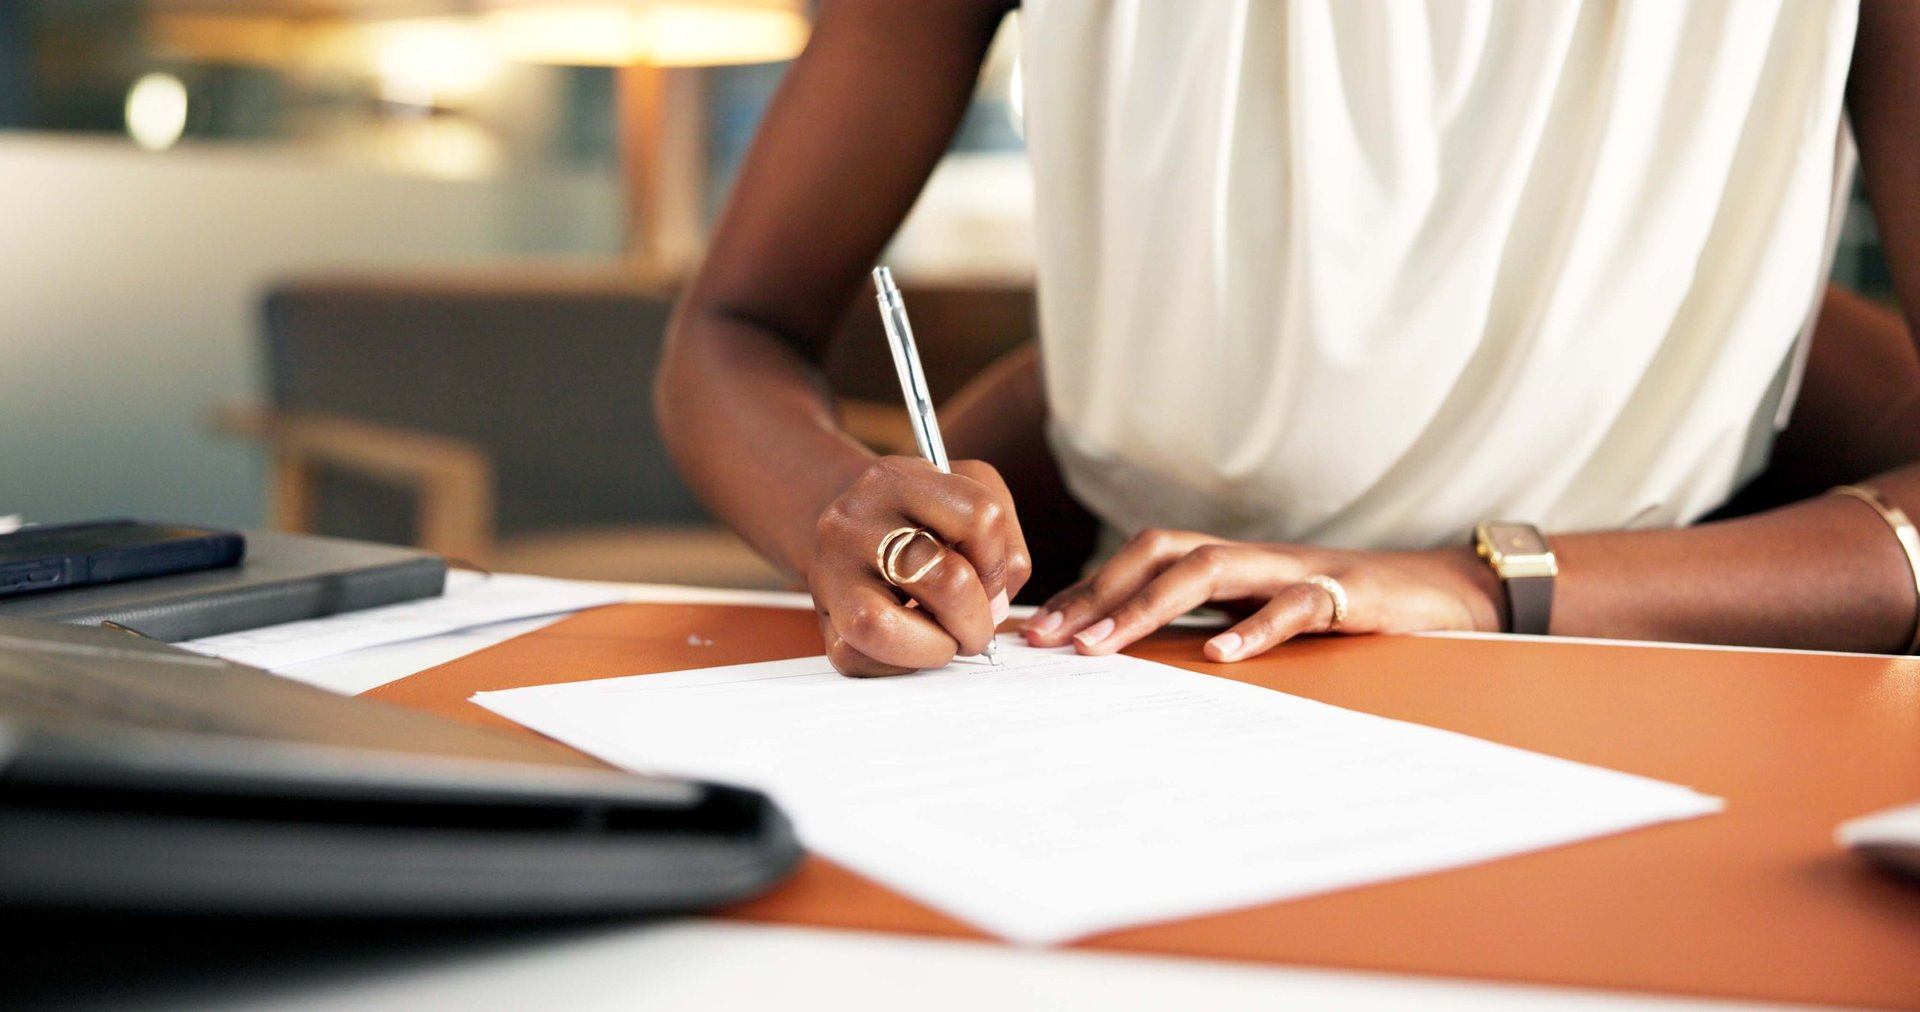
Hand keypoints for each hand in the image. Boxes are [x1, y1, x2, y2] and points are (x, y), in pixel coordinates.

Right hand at [811, 456, 1031, 675]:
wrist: (847, 527)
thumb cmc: (920, 518)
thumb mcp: (970, 497)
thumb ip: (1004, 546)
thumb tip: (994, 609)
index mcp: (899, 478)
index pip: (980, 517)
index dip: (999, 563)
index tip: (990, 578)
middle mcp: (855, 519)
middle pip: (947, 581)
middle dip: (978, 620)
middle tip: (976, 627)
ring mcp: (830, 571)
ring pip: (884, 627)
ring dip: (936, 647)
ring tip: (945, 639)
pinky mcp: (821, 618)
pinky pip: (858, 658)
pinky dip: (900, 664)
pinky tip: (911, 643)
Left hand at [1022, 529, 1500, 661]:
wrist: (1443, 594)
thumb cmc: (1341, 608)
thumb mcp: (1264, 615)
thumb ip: (1208, 625)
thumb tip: (1132, 653)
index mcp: (1228, 563)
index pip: (1140, 560)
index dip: (1087, 588)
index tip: (1037, 629)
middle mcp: (1251, 557)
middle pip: (1160, 550)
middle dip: (1099, 590)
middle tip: (1052, 638)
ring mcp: (1295, 570)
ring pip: (1211, 569)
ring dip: (1150, 605)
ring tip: (1106, 645)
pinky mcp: (1343, 595)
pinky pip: (1294, 606)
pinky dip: (1255, 628)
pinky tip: (1221, 656)